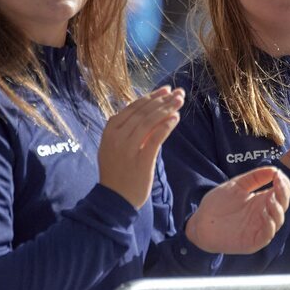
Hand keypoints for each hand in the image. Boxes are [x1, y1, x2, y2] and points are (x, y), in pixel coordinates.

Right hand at [99, 87, 183, 208]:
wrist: (115, 199)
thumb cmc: (117, 172)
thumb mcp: (116, 147)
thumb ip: (128, 130)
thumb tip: (150, 111)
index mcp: (109, 131)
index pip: (133, 108)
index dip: (151, 97)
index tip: (165, 90)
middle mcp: (117, 137)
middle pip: (143, 113)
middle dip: (162, 100)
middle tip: (178, 93)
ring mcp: (128, 149)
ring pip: (149, 122)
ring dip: (166, 109)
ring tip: (180, 102)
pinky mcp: (141, 161)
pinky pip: (154, 139)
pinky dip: (165, 127)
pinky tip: (175, 118)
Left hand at [186, 166, 289, 253]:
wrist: (200, 222)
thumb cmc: (218, 204)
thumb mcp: (236, 185)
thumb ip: (254, 177)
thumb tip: (274, 169)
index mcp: (261, 200)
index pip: (281, 193)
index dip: (284, 184)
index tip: (278, 174)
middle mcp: (264, 214)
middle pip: (283, 205)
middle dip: (284, 193)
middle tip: (278, 183)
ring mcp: (260, 228)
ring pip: (278, 220)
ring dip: (277, 209)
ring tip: (270, 197)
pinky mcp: (253, 241)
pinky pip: (267, 235)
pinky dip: (269, 224)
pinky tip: (264, 213)